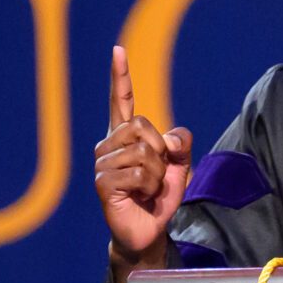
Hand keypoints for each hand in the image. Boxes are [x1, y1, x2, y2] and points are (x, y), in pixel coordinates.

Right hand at [93, 45, 191, 274]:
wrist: (147, 232)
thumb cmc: (158, 197)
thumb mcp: (179, 167)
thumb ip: (180, 144)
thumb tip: (169, 136)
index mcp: (125, 136)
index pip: (121, 101)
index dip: (120, 76)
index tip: (118, 50)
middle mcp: (108, 145)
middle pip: (141, 124)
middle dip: (160, 150)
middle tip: (157, 174)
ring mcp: (102, 163)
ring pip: (143, 151)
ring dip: (157, 174)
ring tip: (148, 189)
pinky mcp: (103, 183)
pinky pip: (139, 173)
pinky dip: (151, 186)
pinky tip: (142, 197)